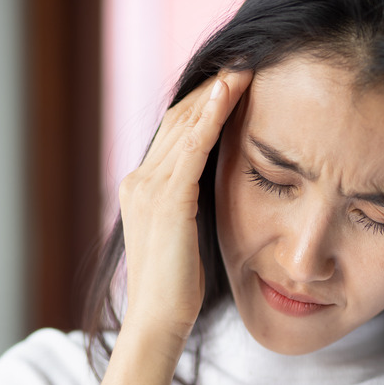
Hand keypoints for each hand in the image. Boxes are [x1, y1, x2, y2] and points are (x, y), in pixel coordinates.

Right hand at [118, 70, 252, 338]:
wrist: (158, 320)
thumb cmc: (178, 283)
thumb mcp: (182, 231)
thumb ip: (188, 201)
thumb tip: (211, 183)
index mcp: (143, 185)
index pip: (176, 131)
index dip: (204, 104)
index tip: (233, 83)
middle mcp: (140, 179)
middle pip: (179, 119)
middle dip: (212, 90)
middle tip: (243, 64)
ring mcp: (149, 188)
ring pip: (185, 125)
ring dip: (216, 93)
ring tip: (243, 69)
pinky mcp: (168, 200)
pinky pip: (192, 148)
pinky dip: (211, 118)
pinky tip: (229, 94)